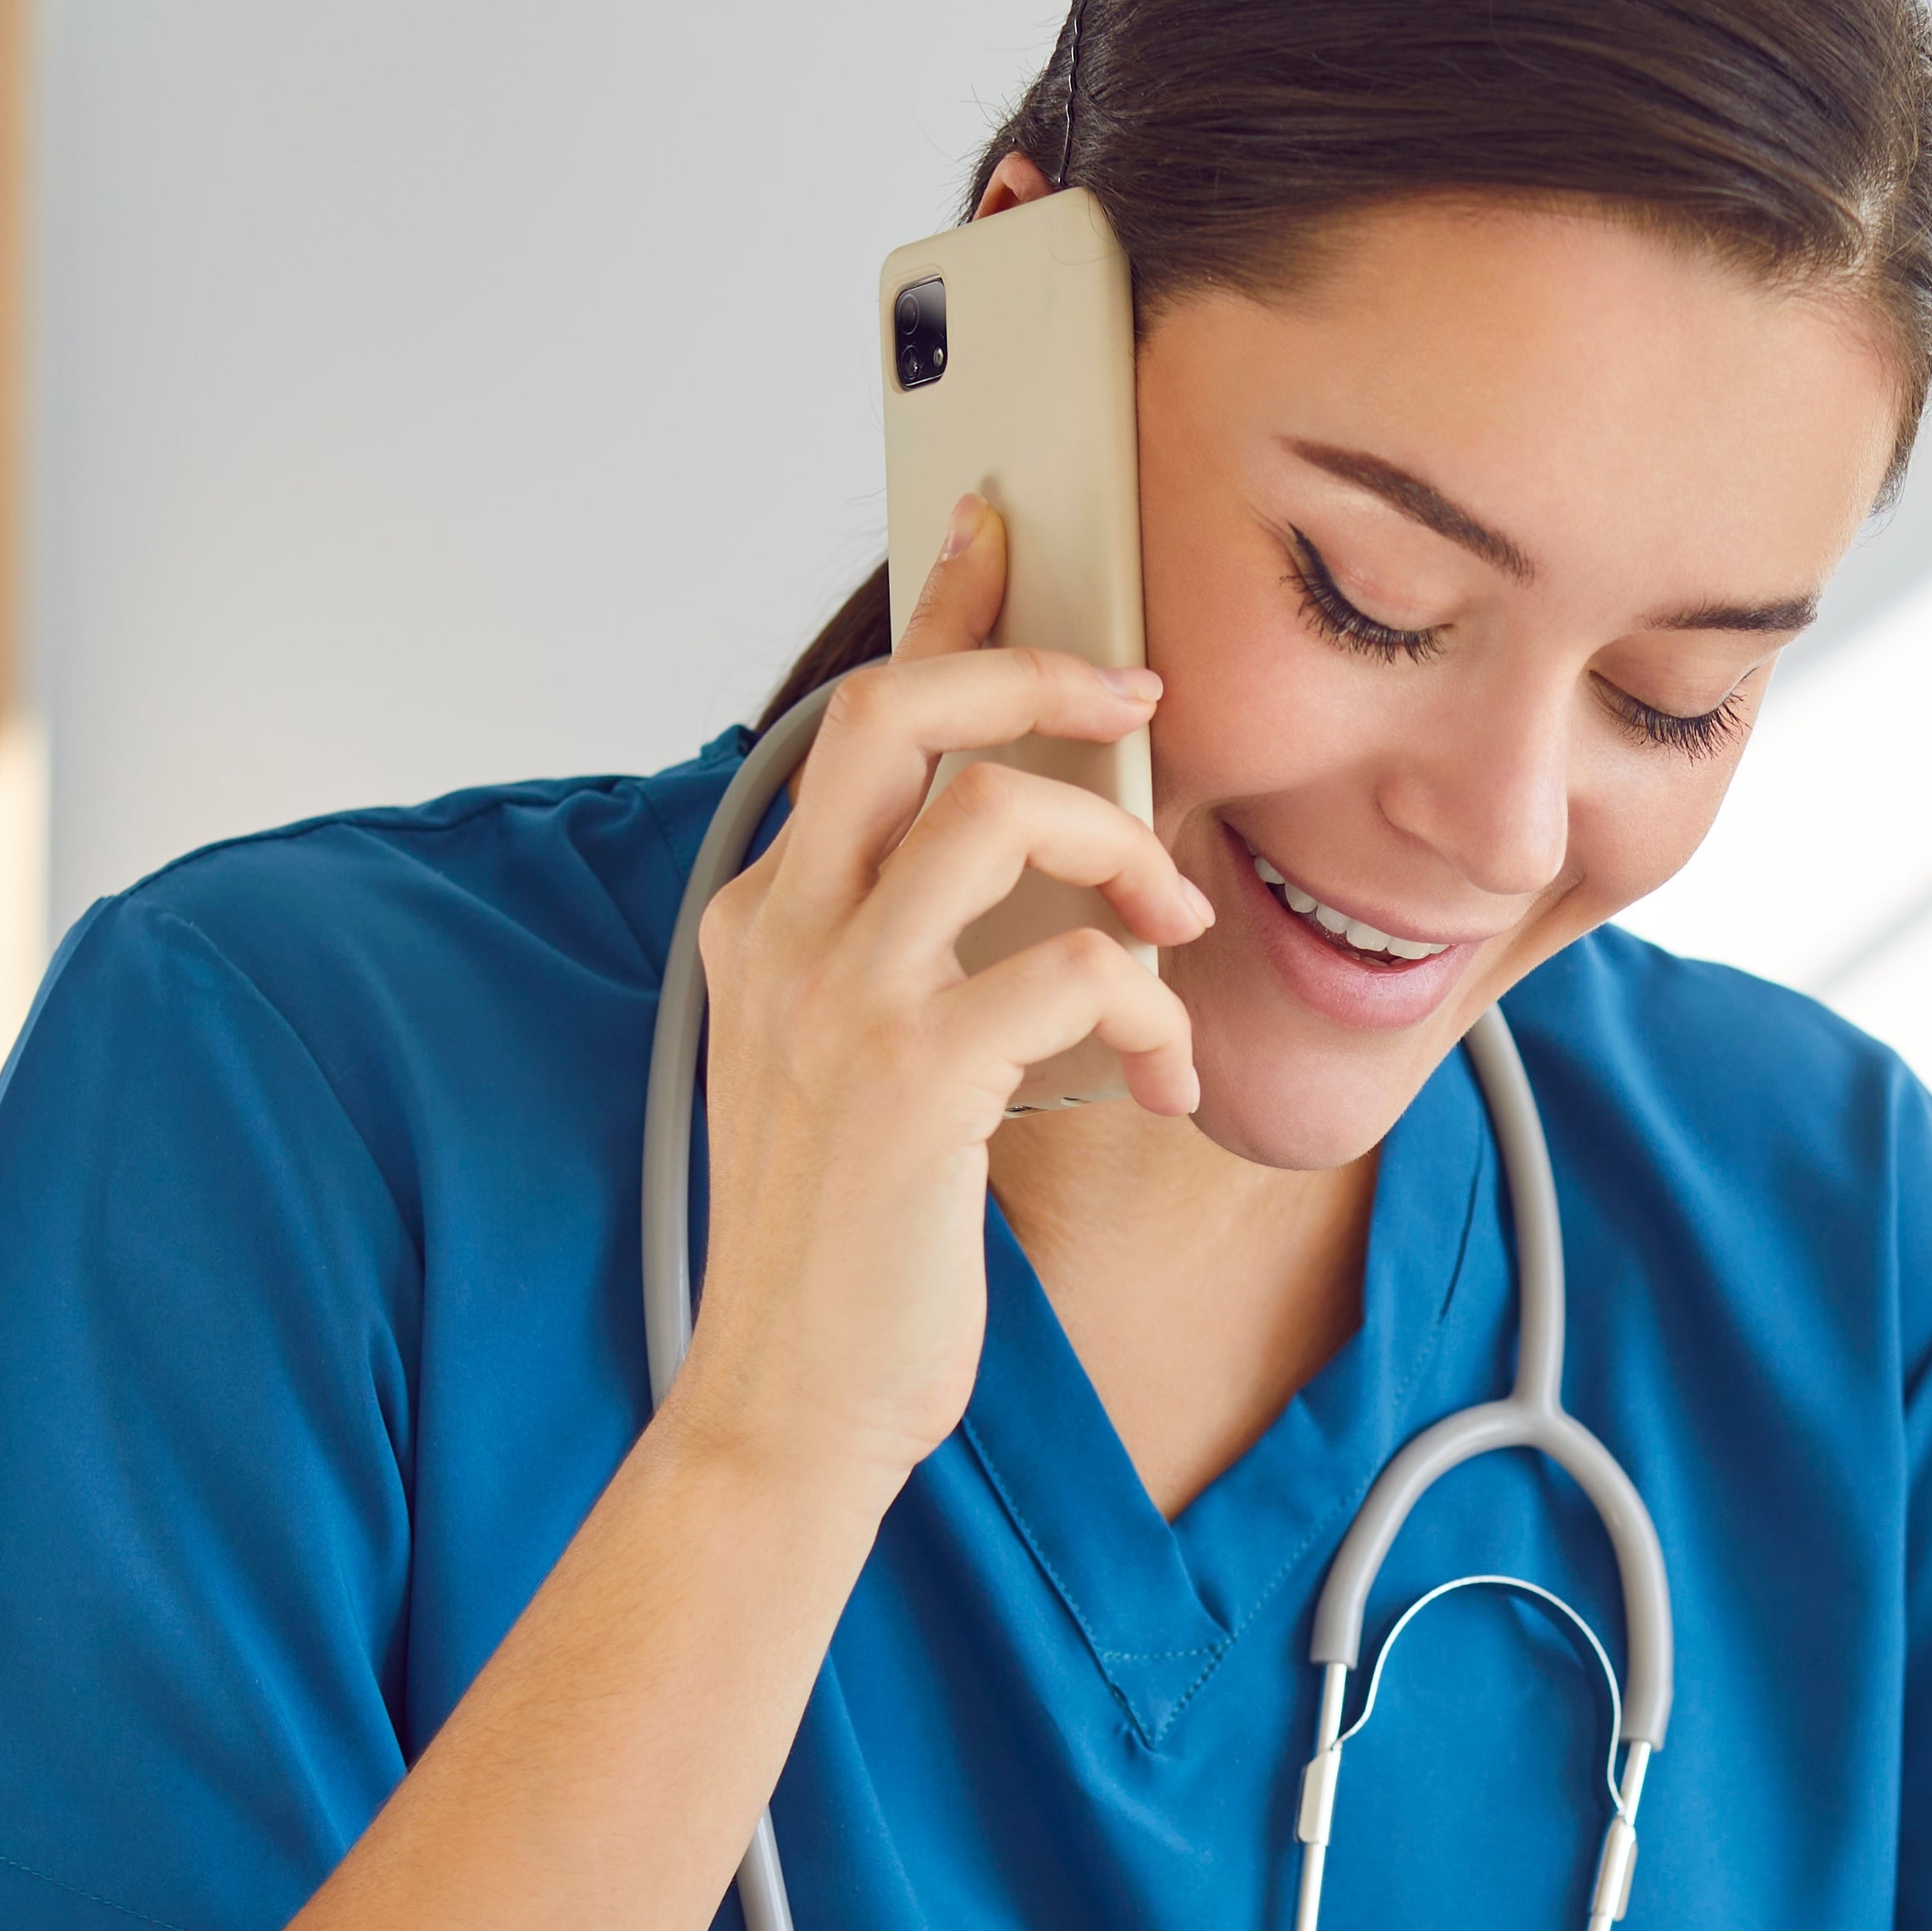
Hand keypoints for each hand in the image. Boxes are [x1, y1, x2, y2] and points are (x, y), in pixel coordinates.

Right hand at [673, 496, 1207, 1490]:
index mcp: (762, 922)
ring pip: (1003, 813)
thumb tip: (1028, 877)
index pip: (848, 715)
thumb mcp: (843, 1070)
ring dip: (1124, 856)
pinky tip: (1159, 1079)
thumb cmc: (844, 1245)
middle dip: (1039, 672)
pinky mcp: (916, 1080)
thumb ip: (900, 961)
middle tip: (1140, 704)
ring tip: (1169, 935)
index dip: (935, 609)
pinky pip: (1077, 969)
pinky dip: (1148, 1010)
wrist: (791, 1400)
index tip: (1001, 531)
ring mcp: (840, 1002)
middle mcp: (782, 936)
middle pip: (903, 709)